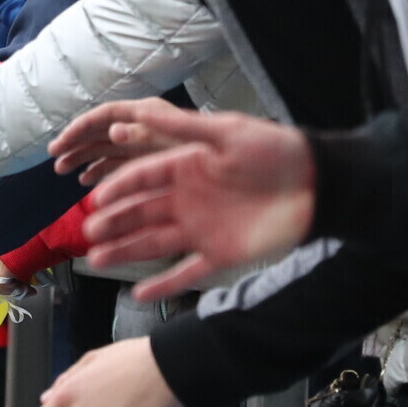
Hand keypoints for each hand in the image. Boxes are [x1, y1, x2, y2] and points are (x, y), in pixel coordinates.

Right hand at [52, 106, 314, 300]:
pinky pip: (186, 272)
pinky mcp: (220, 255)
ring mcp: (201, 229)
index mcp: (186, 166)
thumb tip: (138, 112)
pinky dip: (164, 285)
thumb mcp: (228, 133)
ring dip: (125, 252)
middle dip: (113, 223)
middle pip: (141, 213)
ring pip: (154, 243)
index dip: (119, 188)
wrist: (319, 185)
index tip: (96, 198)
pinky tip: (137, 295)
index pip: (142, 178)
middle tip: (88, 233)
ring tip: (96, 261)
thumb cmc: (275, 151)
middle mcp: (187, 198)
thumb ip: (183, 126)